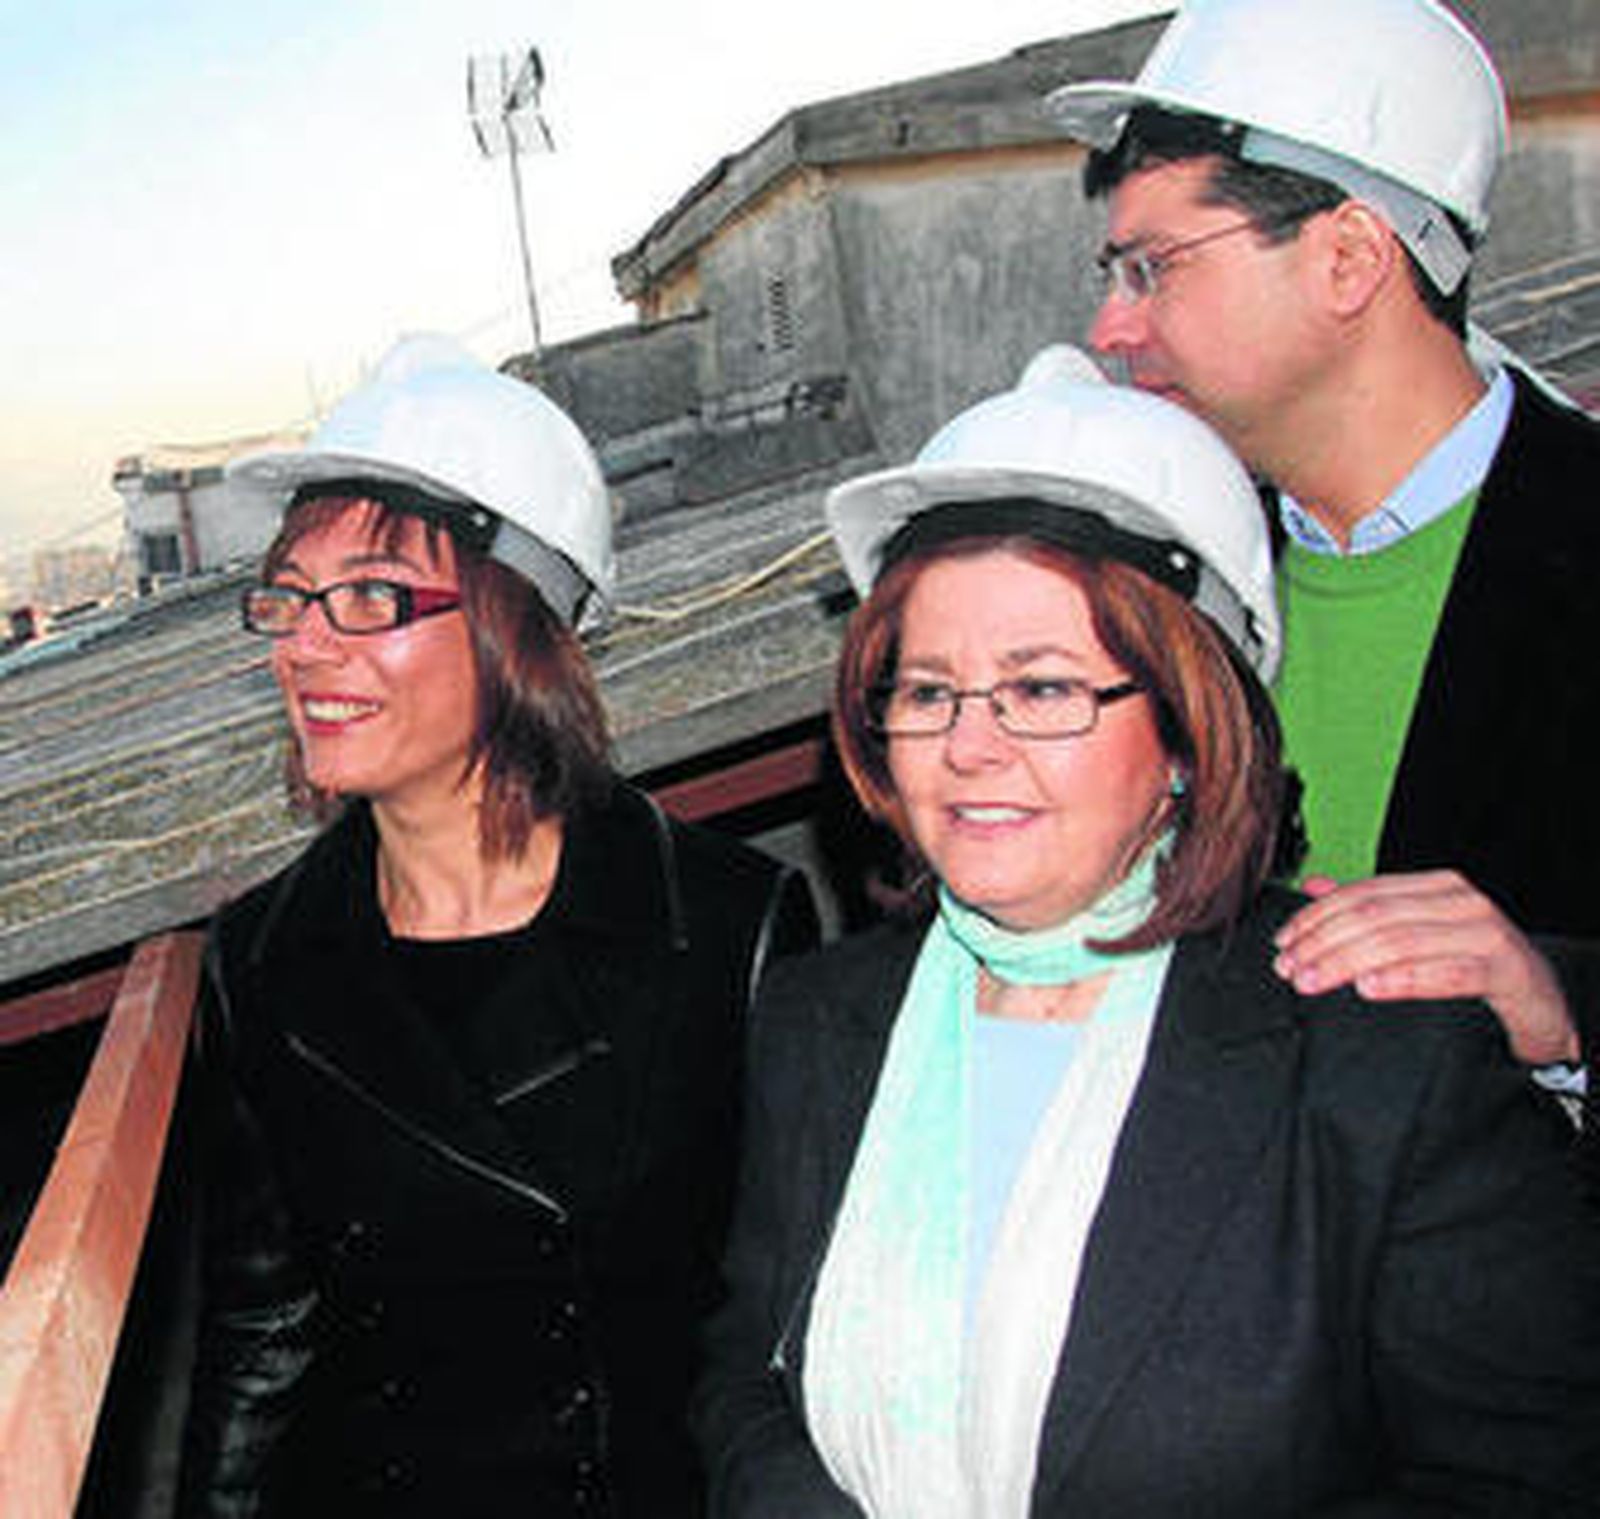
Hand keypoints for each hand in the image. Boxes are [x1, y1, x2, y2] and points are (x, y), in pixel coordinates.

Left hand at [1272, 870, 1579, 1066]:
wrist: (1544, 1001)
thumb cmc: (1478, 966)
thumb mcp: (1421, 934)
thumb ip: (1372, 910)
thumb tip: (1314, 887)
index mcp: (1435, 887)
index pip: (1361, 894)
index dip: (1315, 918)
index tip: (1283, 944)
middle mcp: (1460, 901)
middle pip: (1374, 916)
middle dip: (1322, 943)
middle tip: (1289, 970)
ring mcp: (1485, 931)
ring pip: (1400, 941)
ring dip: (1347, 963)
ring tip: (1312, 981)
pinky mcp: (1505, 969)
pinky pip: (1448, 972)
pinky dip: (1403, 979)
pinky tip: (1369, 988)